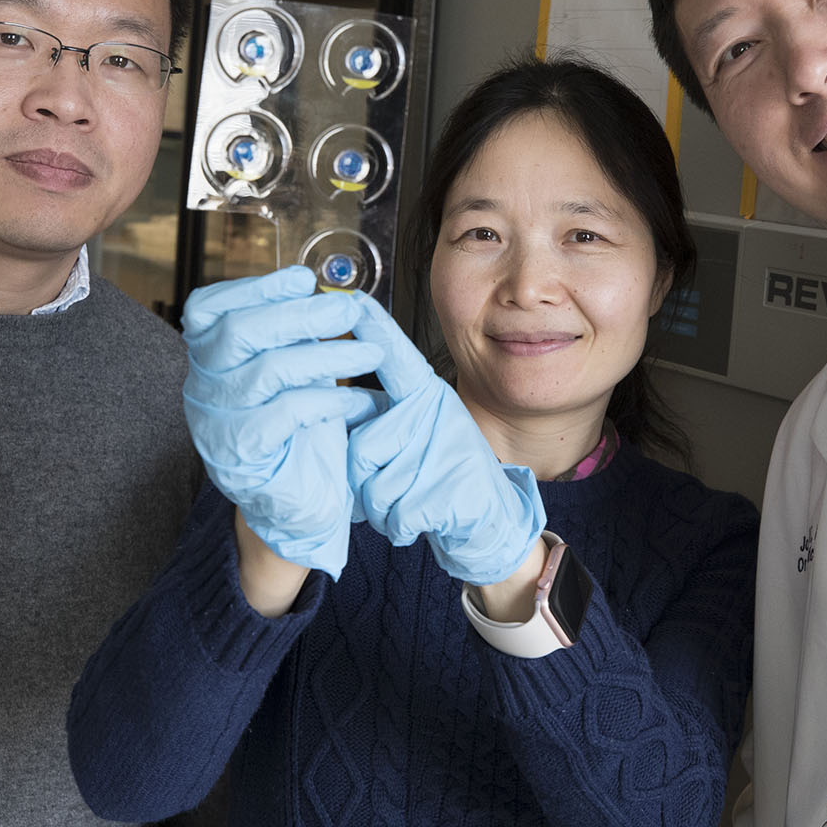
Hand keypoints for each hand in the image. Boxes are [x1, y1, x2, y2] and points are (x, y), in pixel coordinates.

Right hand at [182, 267, 383, 578]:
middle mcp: (202, 387)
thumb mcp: (294, 368)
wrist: (296, 500)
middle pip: (237, 332)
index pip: (207, 309)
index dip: (254, 288)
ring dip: (329, 357)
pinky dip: (329, 401)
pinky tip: (358, 401)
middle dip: (299, 314)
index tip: (304, 279)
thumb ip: (295, 332)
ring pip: (268, 371)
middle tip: (349, 311)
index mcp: (208, 359)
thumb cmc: (298, 427)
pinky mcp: (242, 456)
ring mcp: (216, 423)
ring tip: (370, 356)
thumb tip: (326, 289)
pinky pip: (286, 414)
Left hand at [344, 292, 545, 584]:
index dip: (372, 327)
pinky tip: (425, 520)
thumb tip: (332, 405)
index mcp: (427, 396)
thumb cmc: (444, 476)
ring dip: (384, 509)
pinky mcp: (451, 492)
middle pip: (362, 447)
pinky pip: (396, 516)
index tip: (349, 298)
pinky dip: (402, 528)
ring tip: (413, 500)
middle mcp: (437, 414)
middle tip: (396, 483)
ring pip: (375, 488)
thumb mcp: (420, 435)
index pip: (396, 356)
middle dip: (367, 480)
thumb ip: (385, 417)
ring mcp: (447, 450)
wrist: (494, 523)